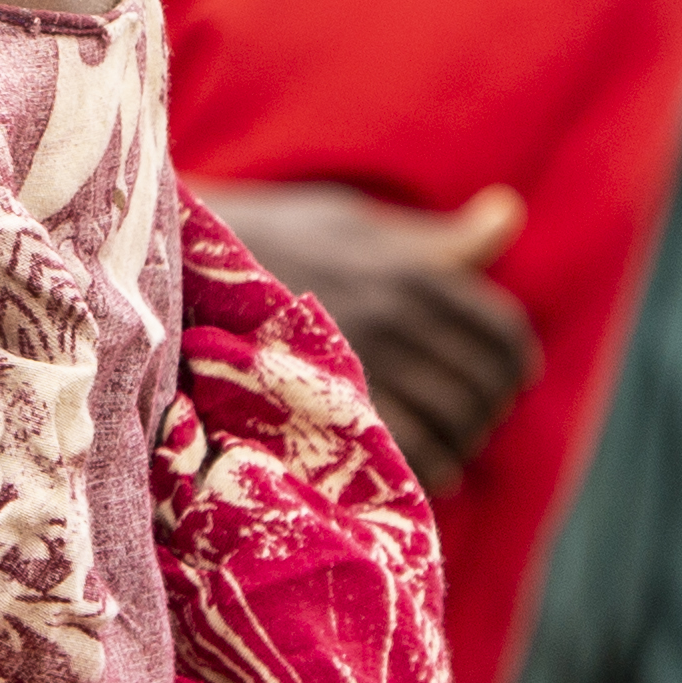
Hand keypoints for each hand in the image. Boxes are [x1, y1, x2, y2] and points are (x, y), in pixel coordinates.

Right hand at [196, 183, 535, 496]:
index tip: (504, 378)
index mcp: (406, 270)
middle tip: (467, 416)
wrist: (171, 268)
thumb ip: (431, 238)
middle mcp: (392, 318)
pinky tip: (409, 460)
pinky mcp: (322, 410)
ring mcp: (357, 366)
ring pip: (451, 429)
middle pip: (480, 388)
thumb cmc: (263, 239)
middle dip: (483, 409)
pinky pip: (407, 459)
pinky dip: (424, 469)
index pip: (499, 332)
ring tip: (441, 441)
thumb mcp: (345, 219)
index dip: (511, 364)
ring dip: (457, 443)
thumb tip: (508, 212)